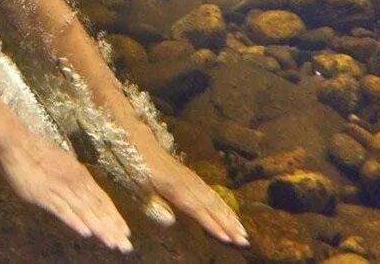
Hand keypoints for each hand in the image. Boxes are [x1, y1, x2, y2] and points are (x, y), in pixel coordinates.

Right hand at [0, 134, 132, 252]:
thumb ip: (73, 181)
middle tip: (125, 246)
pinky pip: (62, 209)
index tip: (125, 231)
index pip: (102, 200)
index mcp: (80, 176)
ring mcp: (61, 188)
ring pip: (84, 211)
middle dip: (112, 228)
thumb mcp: (63, 166)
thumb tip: (83, 191)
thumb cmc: (38, 152)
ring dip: (99, 227)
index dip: (114, 216)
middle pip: (97, 208)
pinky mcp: (45, 194)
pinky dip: (74, 220)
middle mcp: (75, 183)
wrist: (18, 143)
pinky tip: (85, 232)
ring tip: (112, 243)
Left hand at [128, 129, 248, 247]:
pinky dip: (223, 203)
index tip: (228, 239)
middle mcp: (187, 182)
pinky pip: (211, 191)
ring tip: (242, 230)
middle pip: (212, 206)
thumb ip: (154, 205)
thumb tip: (171, 221)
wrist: (138, 139)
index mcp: (174, 187)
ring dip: (230, 215)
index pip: (198, 210)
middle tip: (244, 241)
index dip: (213, 225)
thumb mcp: (138, 186)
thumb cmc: (135, 165)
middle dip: (229, 224)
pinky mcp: (191, 176)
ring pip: (214, 198)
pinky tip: (229, 212)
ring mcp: (191, 178)